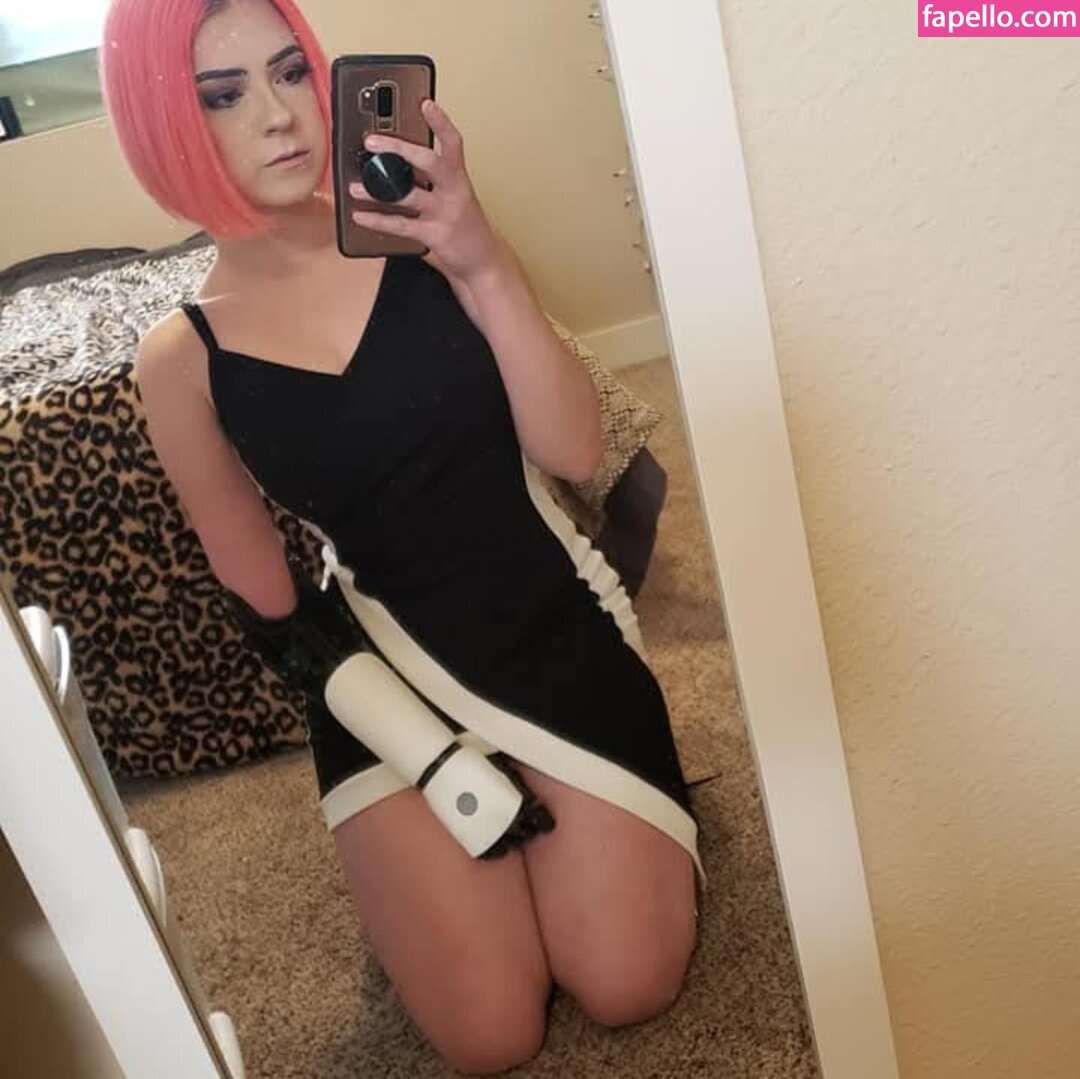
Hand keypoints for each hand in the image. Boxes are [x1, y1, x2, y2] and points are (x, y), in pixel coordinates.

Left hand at [349, 99, 503, 285]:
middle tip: (372, 141)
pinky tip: (360, 216)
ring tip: (354, 187)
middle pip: (428, 161)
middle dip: (398, 148)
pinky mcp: (435, 236)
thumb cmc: (465, 227)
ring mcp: (445, 213)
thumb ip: (429, 181)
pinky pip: (401, 225)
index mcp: (458, 178)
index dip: (440, 122)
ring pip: (408, 194)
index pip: (452, 144)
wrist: (484, 262)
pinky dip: (377, 220)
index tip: (426, 103)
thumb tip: (394, 165)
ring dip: (376, 190)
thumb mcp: (453, 198)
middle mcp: (454, 192)